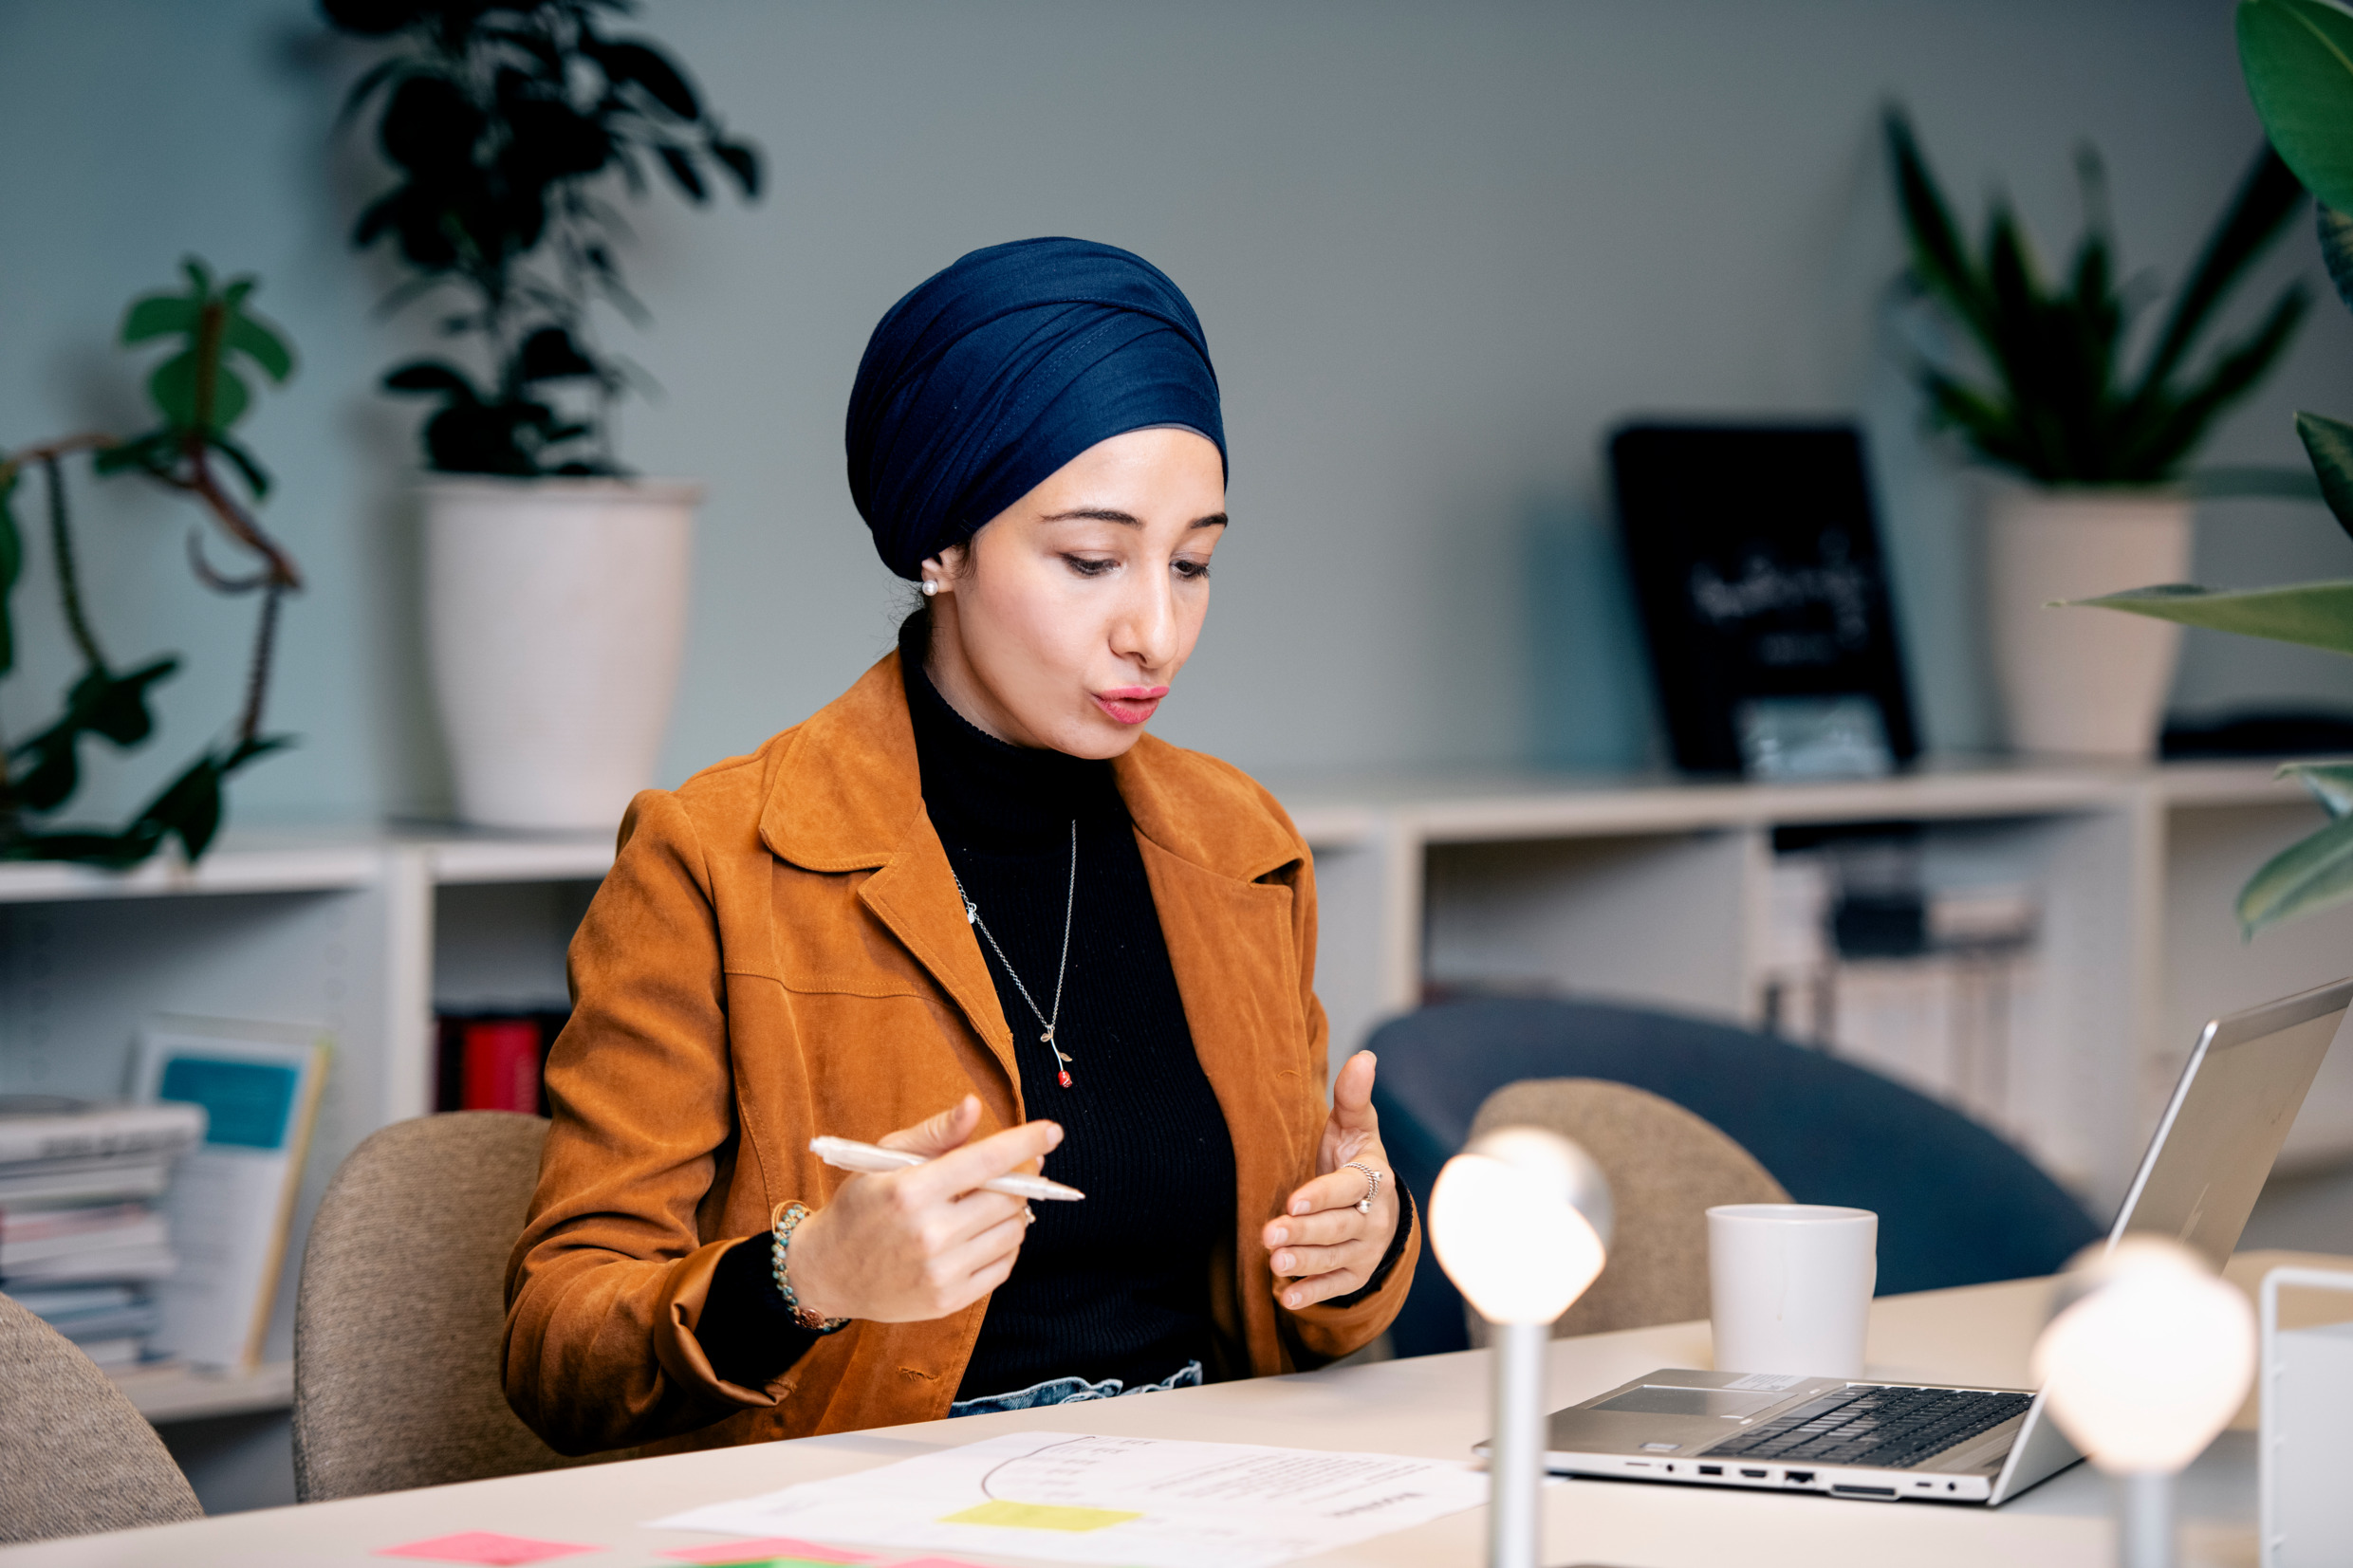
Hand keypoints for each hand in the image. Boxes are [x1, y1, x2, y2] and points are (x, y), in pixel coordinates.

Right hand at [782, 1095, 1059, 1323]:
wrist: (828, 1271)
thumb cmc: (861, 1205)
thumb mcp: (886, 1158)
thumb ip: (936, 1133)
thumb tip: (974, 1105)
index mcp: (911, 1190)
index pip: (985, 1160)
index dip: (1025, 1143)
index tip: (1052, 1132)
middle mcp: (928, 1233)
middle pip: (1008, 1199)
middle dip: (1019, 1180)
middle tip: (1010, 1173)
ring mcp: (940, 1272)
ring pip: (1013, 1233)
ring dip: (1013, 1213)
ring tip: (988, 1204)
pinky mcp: (948, 1300)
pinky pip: (1004, 1266)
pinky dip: (1004, 1245)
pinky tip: (982, 1234)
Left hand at [1261, 1050, 1399, 1309]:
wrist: (1378, 1208)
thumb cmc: (1354, 1159)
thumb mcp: (1354, 1128)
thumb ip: (1353, 1097)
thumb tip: (1365, 1057)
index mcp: (1372, 1178)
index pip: (1348, 1189)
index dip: (1323, 1195)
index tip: (1294, 1200)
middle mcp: (1373, 1218)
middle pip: (1337, 1228)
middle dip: (1304, 1233)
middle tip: (1269, 1234)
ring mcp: (1365, 1250)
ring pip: (1333, 1259)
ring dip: (1304, 1263)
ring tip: (1274, 1262)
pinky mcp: (1356, 1275)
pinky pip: (1335, 1288)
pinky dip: (1312, 1294)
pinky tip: (1286, 1298)